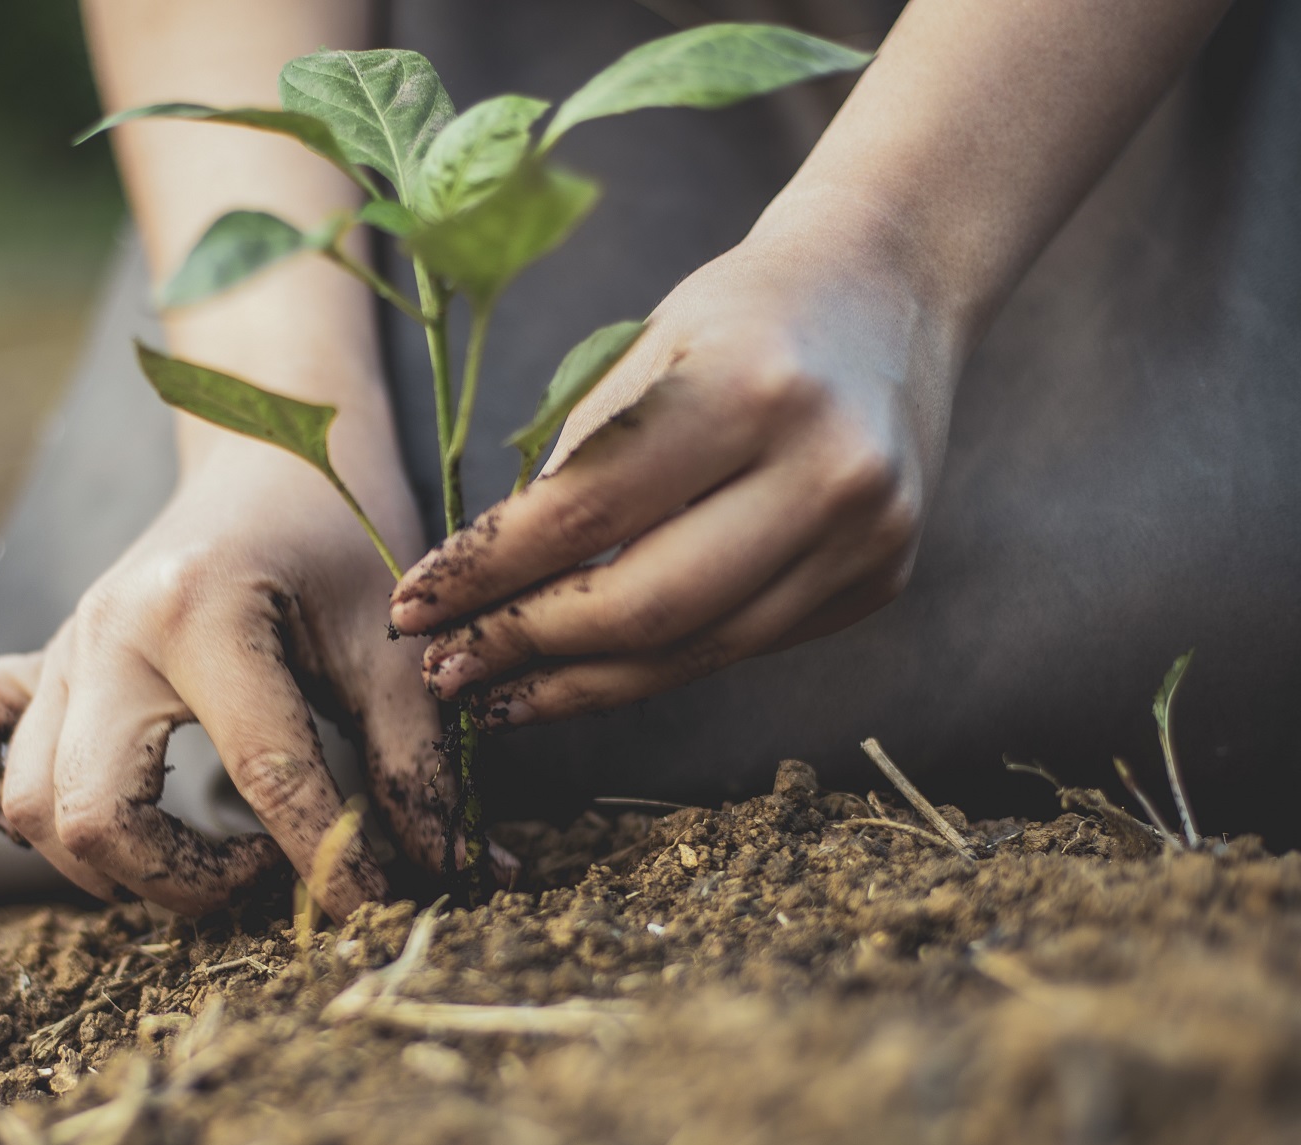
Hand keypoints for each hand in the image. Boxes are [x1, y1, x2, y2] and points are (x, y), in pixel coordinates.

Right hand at [0, 440, 452, 918]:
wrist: (271, 452)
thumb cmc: (340, 541)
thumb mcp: (392, 643)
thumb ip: (423, 762)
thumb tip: (469, 875)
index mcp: (202, 614)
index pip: (263, 778)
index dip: (327, 864)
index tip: (375, 908)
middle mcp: (107, 634)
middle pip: (94, 816)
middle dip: (182, 882)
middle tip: (259, 873)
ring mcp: (58, 652)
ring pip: (32, 808)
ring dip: (112, 865)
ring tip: (201, 851)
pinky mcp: (36, 665)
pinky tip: (82, 814)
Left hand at [387, 201, 964, 727]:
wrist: (887, 293)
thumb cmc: (736, 317)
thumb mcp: (643, 354)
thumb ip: (572, 470)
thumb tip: (477, 595)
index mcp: (751, 387)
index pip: (586, 513)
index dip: (487, 572)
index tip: (413, 606)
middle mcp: (826, 469)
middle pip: (644, 605)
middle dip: (526, 646)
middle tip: (446, 669)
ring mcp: (866, 536)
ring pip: (693, 651)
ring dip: (579, 686)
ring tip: (496, 696)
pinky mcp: (877, 581)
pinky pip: (738, 648)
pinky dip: (651, 667)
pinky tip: (584, 675)